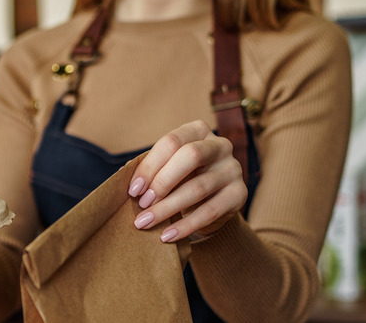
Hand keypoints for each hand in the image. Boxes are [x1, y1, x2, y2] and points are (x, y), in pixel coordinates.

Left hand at [128, 120, 246, 241]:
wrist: (211, 202)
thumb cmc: (181, 179)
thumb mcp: (167, 167)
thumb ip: (151, 169)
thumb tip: (125, 179)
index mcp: (198, 131)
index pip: (172, 142)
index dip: (150, 166)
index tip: (133, 190)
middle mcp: (220, 145)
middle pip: (190, 156)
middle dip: (162, 182)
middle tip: (142, 204)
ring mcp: (233, 169)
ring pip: (198, 188)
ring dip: (167, 208)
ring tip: (146, 222)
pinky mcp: (240, 194)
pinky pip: (210, 211)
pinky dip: (185, 225)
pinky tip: (166, 235)